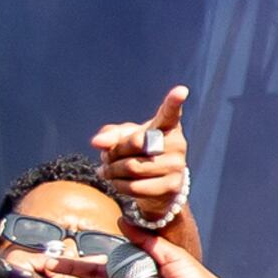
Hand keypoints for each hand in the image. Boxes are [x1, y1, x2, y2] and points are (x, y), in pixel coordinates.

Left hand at [93, 87, 191, 234]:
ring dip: (112, 171)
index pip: (170, 113)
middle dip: (114, 151)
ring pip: (133, 167)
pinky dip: (119, 186)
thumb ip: (109, 135)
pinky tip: (116, 182)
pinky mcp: (172, 187)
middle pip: (135, 143)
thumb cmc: (136, 152)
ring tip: (107, 171)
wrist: (156, 184)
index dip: (174, 102)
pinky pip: (136, 187)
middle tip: (106, 157)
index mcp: (167, 125)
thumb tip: (96, 142)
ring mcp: (177, 166)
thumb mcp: (122, 138)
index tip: (181, 90)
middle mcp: (177, 143)